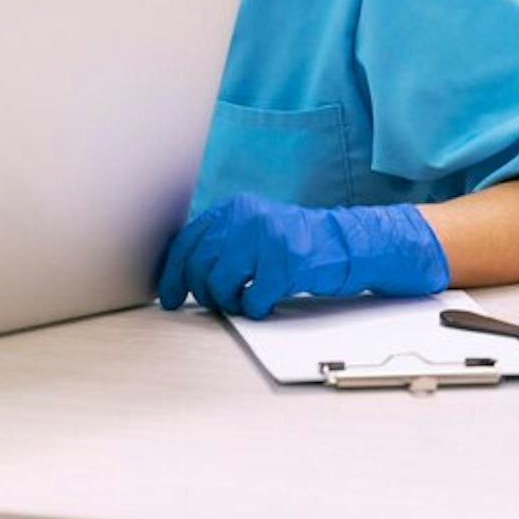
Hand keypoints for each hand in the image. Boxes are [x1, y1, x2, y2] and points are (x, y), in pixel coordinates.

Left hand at [156, 192, 449, 318]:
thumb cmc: (297, 244)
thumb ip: (221, 243)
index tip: (169, 297)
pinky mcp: (287, 264)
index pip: (186, 243)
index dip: (173, 275)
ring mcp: (266, 239)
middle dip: (203, 293)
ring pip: (219, 284)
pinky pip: (252, 300)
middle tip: (218, 302)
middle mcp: (245, 218)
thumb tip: (180, 274)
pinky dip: (254, 309)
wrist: (349, 244)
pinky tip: (264, 304)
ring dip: (228, 302)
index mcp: (232, 208)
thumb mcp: (253, 230)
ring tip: (243, 301)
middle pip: (199, 266)